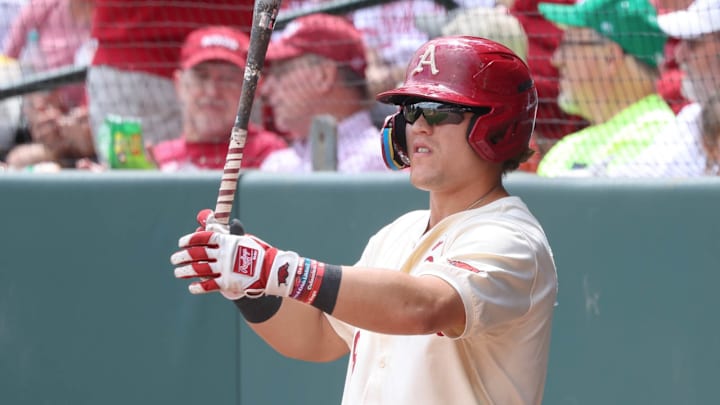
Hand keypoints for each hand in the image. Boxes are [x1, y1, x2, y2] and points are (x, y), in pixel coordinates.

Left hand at [172, 210, 299, 299]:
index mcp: (228, 241)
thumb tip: (212, 219)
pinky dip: (198, 287)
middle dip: (183, 256)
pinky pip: (209, 285)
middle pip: (197, 253)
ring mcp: (225, 269)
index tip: (181, 243)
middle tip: (174, 258)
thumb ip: (228, 232)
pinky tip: (192, 287)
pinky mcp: (228, 283)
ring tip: (178, 272)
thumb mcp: (244, 239)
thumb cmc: (257, 253)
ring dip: (186, 271)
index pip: (204, 238)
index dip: (190, 240)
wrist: (271, 271)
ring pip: (199, 269)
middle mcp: (224, 254)